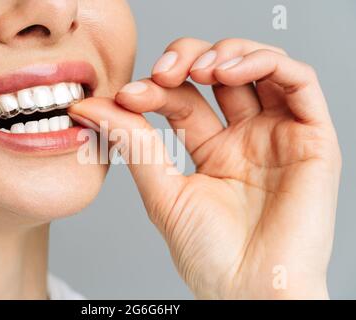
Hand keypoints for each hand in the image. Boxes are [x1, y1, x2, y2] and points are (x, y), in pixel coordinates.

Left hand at [69, 38, 341, 298]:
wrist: (250, 293)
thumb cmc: (210, 255)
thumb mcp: (163, 192)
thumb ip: (133, 144)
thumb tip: (89, 106)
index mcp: (213, 151)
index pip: (183, 99)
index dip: (156, 87)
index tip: (127, 95)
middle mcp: (246, 137)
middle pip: (220, 73)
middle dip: (189, 58)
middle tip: (163, 72)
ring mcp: (279, 135)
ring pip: (260, 67)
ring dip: (226, 53)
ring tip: (199, 68)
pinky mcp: (312, 138)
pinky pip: (299, 82)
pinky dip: (266, 63)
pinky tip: (229, 71)